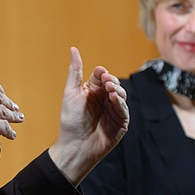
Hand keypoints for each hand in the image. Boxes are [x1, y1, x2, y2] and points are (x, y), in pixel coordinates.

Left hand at [49, 47, 128, 185]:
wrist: (74, 145)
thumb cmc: (70, 121)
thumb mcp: (71, 92)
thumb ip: (75, 71)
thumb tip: (73, 49)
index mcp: (93, 92)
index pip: (102, 77)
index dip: (102, 74)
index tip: (100, 74)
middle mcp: (104, 100)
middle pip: (114, 84)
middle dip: (111, 81)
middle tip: (106, 81)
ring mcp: (113, 112)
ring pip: (121, 95)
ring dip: (117, 90)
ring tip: (110, 89)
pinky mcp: (120, 124)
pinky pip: (124, 110)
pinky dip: (120, 103)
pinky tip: (114, 99)